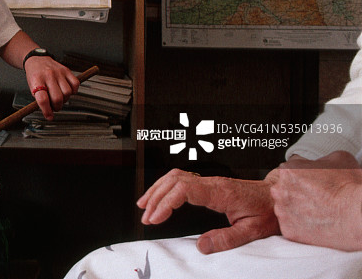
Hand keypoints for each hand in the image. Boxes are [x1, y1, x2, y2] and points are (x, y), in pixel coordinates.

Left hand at [24, 56, 78, 119]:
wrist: (37, 60)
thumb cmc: (35, 75)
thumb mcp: (32, 87)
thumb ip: (40, 99)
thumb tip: (49, 114)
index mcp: (36, 80)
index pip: (43, 99)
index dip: (47, 111)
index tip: (49, 116)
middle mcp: (48, 75)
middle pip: (57, 97)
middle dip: (57, 107)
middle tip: (54, 107)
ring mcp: (58, 72)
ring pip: (67, 92)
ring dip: (65, 100)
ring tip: (60, 98)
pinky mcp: (66, 70)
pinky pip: (75, 84)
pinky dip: (73, 91)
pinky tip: (66, 91)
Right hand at [137, 168, 278, 253]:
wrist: (279, 197)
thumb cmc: (268, 211)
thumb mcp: (252, 231)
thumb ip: (227, 239)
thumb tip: (202, 246)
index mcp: (220, 191)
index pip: (183, 190)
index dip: (165, 203)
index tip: (156, 218)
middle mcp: (211, 182)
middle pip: (173, 180)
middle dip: (155, 198)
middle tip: (146, 218)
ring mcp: (209, 180)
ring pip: (175, 176)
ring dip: (157, 190)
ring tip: (144, 206)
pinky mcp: (208, 183)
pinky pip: (181, 179)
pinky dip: (166, 187)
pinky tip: (160, 197)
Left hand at [267, 151, 361, 250]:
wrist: (357, 214)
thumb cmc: (349, 187)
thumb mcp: (338, 158)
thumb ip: (320, 158)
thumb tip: (320, 162)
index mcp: (287, 170)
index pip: (289, 172)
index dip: (303, 177)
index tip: (313, 183)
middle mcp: (279, 190)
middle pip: (284, 190)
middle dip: (296, 193)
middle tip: (316, 198)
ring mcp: (281, 211)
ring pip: (285, 209)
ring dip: (297, 210)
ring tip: (317, 212)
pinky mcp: (288, 230)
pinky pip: (291, 227)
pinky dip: (301, 226)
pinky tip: (316, 224)